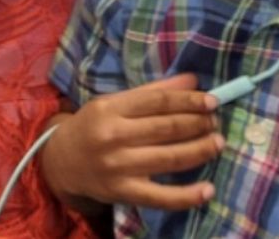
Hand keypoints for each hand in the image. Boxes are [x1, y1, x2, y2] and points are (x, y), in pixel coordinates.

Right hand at [41, 74, 222, 211]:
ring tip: (218, 143)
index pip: (157, 102)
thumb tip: (192, 81)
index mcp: (109, 108)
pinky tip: (208, 190)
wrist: (61, 162)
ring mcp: (118, 167)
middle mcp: (112, 136)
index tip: (212, 101)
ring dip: (200, 150)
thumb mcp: (114, 102)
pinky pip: (160, 197)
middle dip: (198, 123)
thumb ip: (152, 92)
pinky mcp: (123, 192)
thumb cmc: (93, 126)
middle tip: (216, 122)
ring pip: (169, 158)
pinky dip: (187, 195)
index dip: (188, 100)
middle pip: (166, 128)